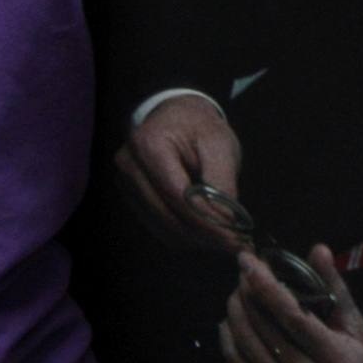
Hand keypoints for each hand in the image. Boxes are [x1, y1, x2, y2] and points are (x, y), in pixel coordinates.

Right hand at [117, 92, 246, 252]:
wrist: (178, 117)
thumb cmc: (199, 127)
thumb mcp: (219, 144)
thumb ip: (221, 182)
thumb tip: (226, 222)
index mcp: (148, 145)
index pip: (178, 195)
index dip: (207, 221)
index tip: (235, 238)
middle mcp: (129, 166)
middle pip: (168, 215)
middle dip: (205, 235)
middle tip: (236, 244)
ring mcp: (125, 184)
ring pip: (162, 227)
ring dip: (196, 238)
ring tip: (226, 239)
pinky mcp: (131, 198)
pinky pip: (158, 227)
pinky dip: (185, 234)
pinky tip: (208, 233)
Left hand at [217, 246, 362, 362]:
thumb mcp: (358, 329)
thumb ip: (336, 289)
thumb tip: (317, 248)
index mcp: (336, 357)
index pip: (292, 315)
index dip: (266, 285)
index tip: (249, 261)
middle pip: (265, 328)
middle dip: (248, 293)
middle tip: (242, 271)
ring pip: (247, 346)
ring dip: (236, 314)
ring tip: (236, 293)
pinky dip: (229, 342)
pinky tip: (228, 323)